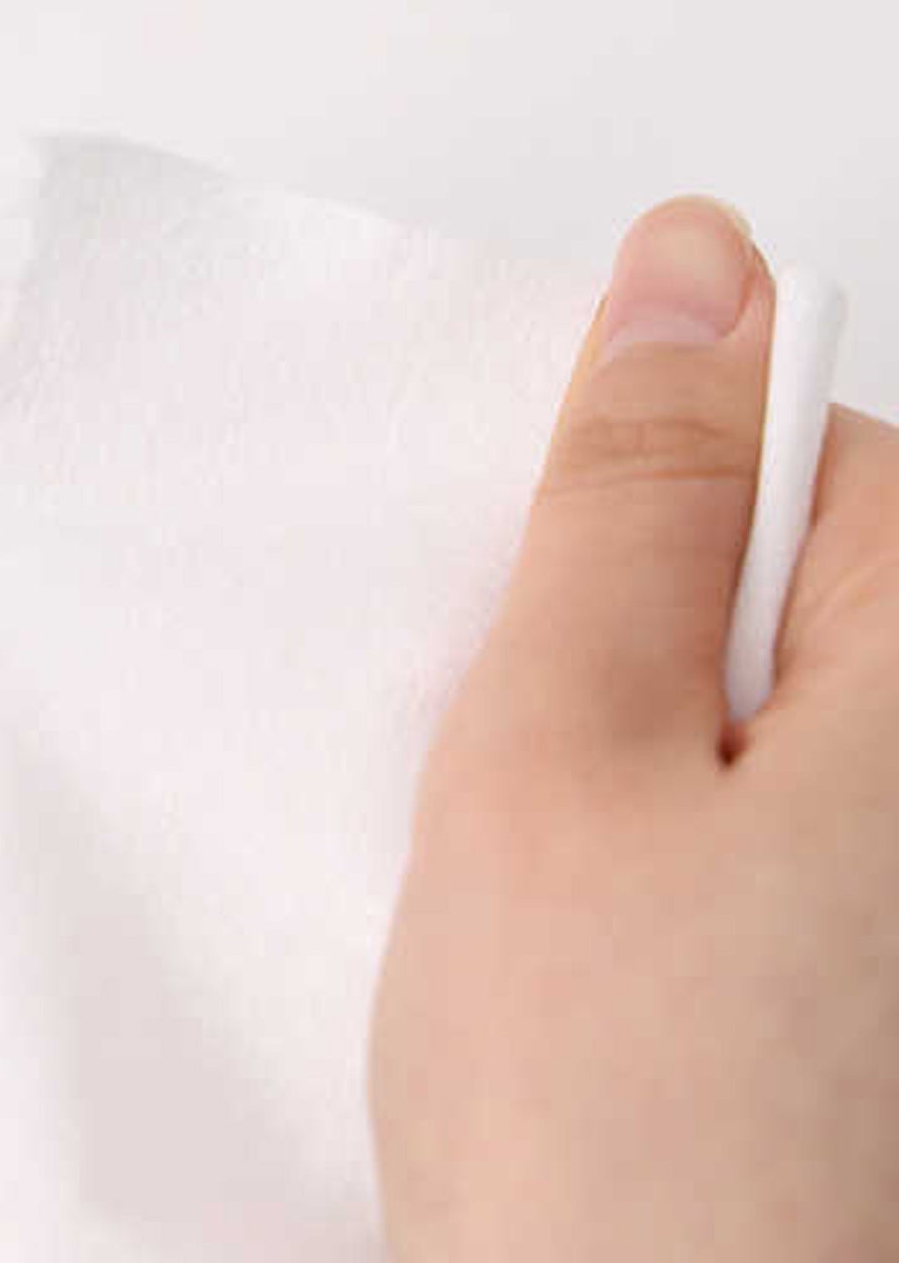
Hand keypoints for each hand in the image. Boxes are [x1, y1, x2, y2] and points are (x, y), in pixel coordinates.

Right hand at [370, 195, 898, 1257]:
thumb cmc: (622, 1138)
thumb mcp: (564, 743)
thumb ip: (634, 495)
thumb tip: (691, 267)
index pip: (819, 449)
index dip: (650, 501)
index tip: (552, 604)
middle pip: (806, 595)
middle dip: (643, 638)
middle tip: (541, 773)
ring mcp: (897, 906)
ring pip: (773, 730)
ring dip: (647, 760)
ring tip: (563, 896)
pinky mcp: (857, 995)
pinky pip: (776, 851)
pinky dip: (680, 865)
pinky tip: (611, 973)